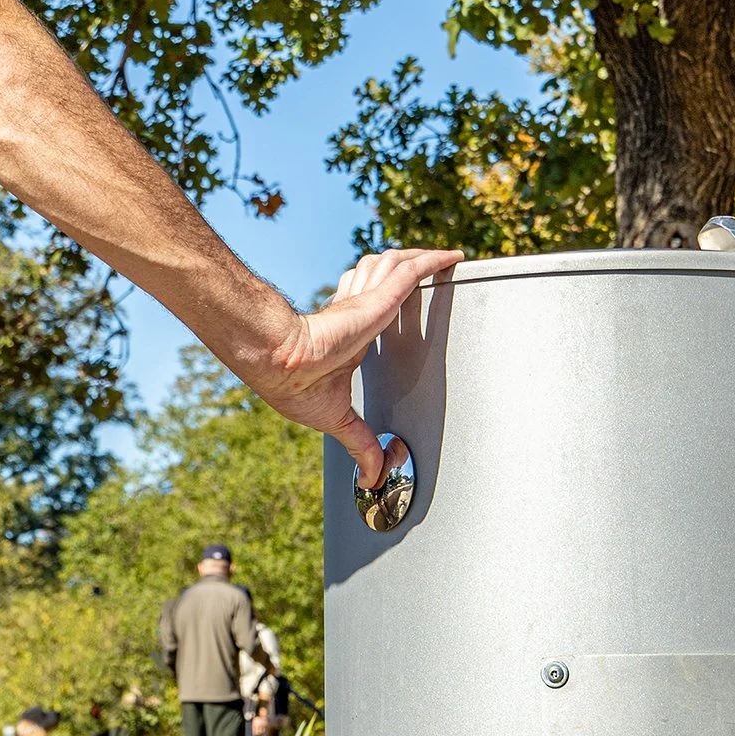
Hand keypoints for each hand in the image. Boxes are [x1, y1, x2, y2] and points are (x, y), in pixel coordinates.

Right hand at [254, 247, 463, 488]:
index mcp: (346, 336)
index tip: (397, 313)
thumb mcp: (338, 419)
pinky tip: (453, 256)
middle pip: (385, 277)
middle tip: (429, 270)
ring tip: (441, 258)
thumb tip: (371, 479)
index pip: (369, 311)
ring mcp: (366, 300)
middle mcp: (355, 312)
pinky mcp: (378, 298)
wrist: (281, 362)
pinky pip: (413, 271)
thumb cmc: (295, 384)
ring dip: (418, 259)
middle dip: (405, 269)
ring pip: (396, 265)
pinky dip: (434, 261)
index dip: (384, 306)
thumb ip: (360, 443)